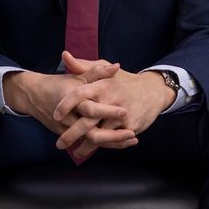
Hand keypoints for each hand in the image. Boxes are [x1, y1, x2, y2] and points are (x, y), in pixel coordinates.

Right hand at [2, 62, 131, 147]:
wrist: (34, 96)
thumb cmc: (60, 84)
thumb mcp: (78, 76)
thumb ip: (97, 72)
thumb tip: (116, 66)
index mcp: (72, 99)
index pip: (89, 108)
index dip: (106, 111)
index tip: (124, 112)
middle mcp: (69, 117)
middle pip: (90, 132)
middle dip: (112, 135)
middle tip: (132, 133)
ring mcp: (68, 129)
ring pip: (90, 141)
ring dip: (112, 142)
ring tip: (132, 139)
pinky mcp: (69, 136)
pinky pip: (89, 144)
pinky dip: (106, 144)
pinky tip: (123, 143)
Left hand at [54, 52, 174, 153]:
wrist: (153, 91)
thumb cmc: (123, 81)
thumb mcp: (105, 69)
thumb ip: (83, 66)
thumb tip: (64, 56)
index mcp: (102, 85)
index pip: (80, 94)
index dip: (66, 105)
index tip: (55, 115)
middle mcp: (111, 100)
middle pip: (87, 121)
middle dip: (71, 134)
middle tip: (59, 144)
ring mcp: (121, 116)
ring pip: (99, 136)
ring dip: (85, 147)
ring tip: (74, 152)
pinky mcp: (131, 127)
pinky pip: (113, 141)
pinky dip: (102, 147)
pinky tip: (92, 150)